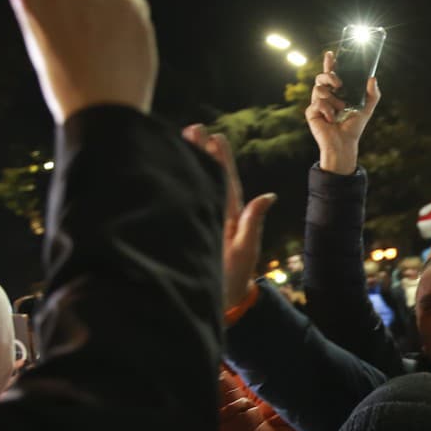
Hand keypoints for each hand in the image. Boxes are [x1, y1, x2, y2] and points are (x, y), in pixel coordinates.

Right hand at [184, 125, 276, 313]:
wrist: (218, 302)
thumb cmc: (234, 277)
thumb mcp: (245, 249)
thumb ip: (252, 223)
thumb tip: (268, 196)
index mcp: (229, 216)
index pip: (224, 181)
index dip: (219, 160)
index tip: (215, 137)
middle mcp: (213, 213)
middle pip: (206, 177)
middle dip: (199, 152)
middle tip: (192, 127)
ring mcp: (199, 220)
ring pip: (192, 186)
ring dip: (186, 163)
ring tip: (177, 138)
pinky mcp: (184, 230)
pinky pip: (179, 203)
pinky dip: (172, 186)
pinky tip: (162, 171)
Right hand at [307, 51, 380, 174]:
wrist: (345, 144)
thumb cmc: (354, 126)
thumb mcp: (367, 108)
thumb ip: (373, 94)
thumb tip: (373, 78)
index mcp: (336, 92)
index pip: (331, 73)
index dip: (329, 63)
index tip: (331, 53)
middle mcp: (325, 96)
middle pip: (321, 77)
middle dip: (329, 75)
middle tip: (339, 83)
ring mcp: (317, 104)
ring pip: (319, 89)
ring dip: (332, 99)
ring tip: (340, 110)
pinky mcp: (311, 113)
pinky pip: (317, 103)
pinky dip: (328, 111)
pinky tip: (332, 119)